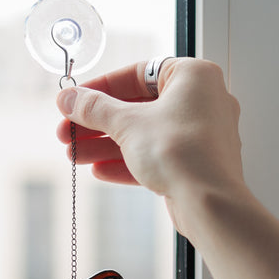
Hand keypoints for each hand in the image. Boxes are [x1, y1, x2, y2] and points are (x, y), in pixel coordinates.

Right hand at [55, 58, 250, 237]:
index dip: (101, 88)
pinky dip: (130, 162)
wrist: (210, 204)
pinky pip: (159, 156)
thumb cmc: (182, 154)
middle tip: (68, 133)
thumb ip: (95, 109)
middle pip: (139, 107)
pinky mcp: (198, 164)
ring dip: (108, 145)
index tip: (75, 100)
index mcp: (194, 76)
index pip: (138, 74)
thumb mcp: (128, 124)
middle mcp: (203, 101)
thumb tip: (69, 98)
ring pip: (146, 135)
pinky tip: (100, 171)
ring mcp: (203, 135)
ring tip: (76, 155)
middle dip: (99, 124)